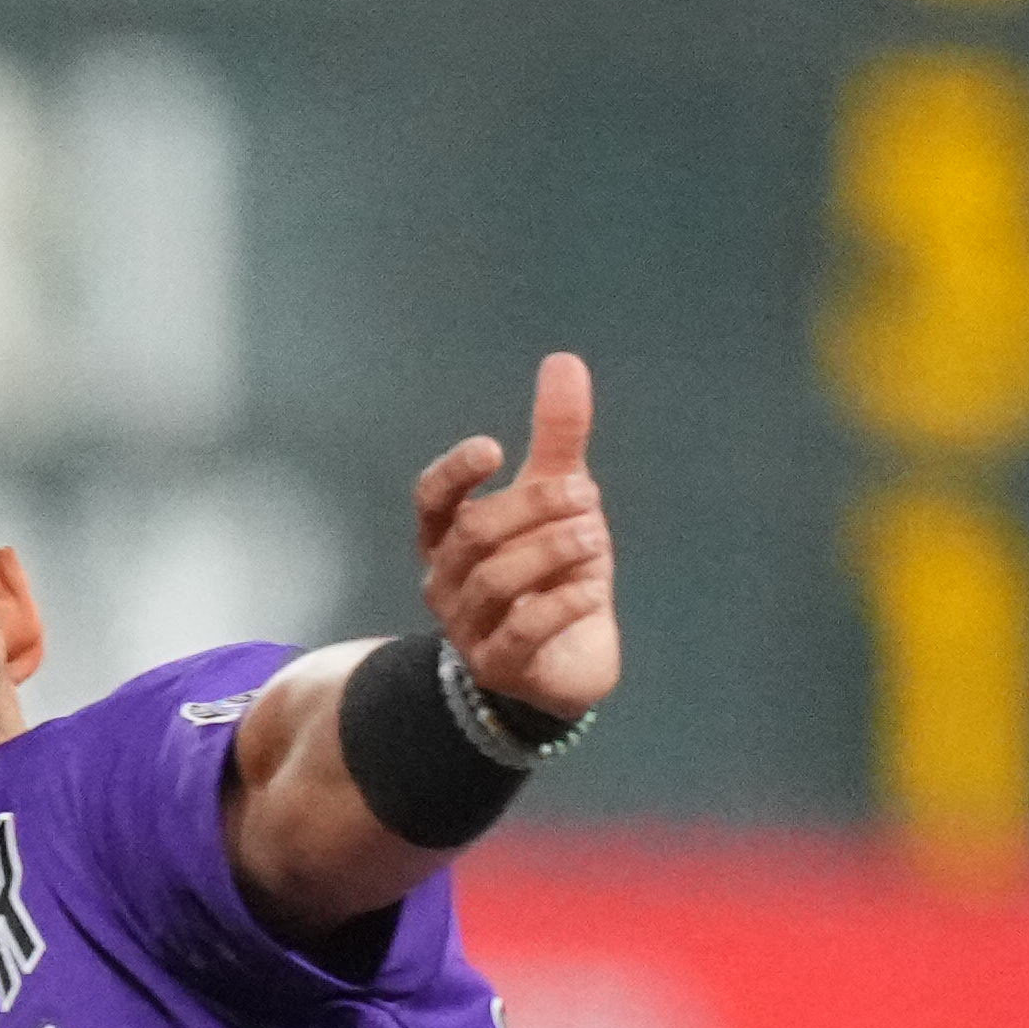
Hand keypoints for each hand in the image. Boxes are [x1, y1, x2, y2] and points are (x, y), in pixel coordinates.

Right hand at [410, 349, 615, 721]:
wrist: (563, 662)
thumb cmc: (552, 572)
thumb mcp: (559, 497)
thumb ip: (558, 436)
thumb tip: (563, 360)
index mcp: (450, 537)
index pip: (432, 500)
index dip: (457, 473)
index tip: (498, 450)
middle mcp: (446, 582)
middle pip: (475, 534)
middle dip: (536, 507)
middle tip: (587, 495)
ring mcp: (468, 628)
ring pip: (498, 579)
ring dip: (554, 549)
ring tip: (597, 536)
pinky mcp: (500, 666)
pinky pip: (524, 629)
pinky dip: (563, 602)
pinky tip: (594, 588)